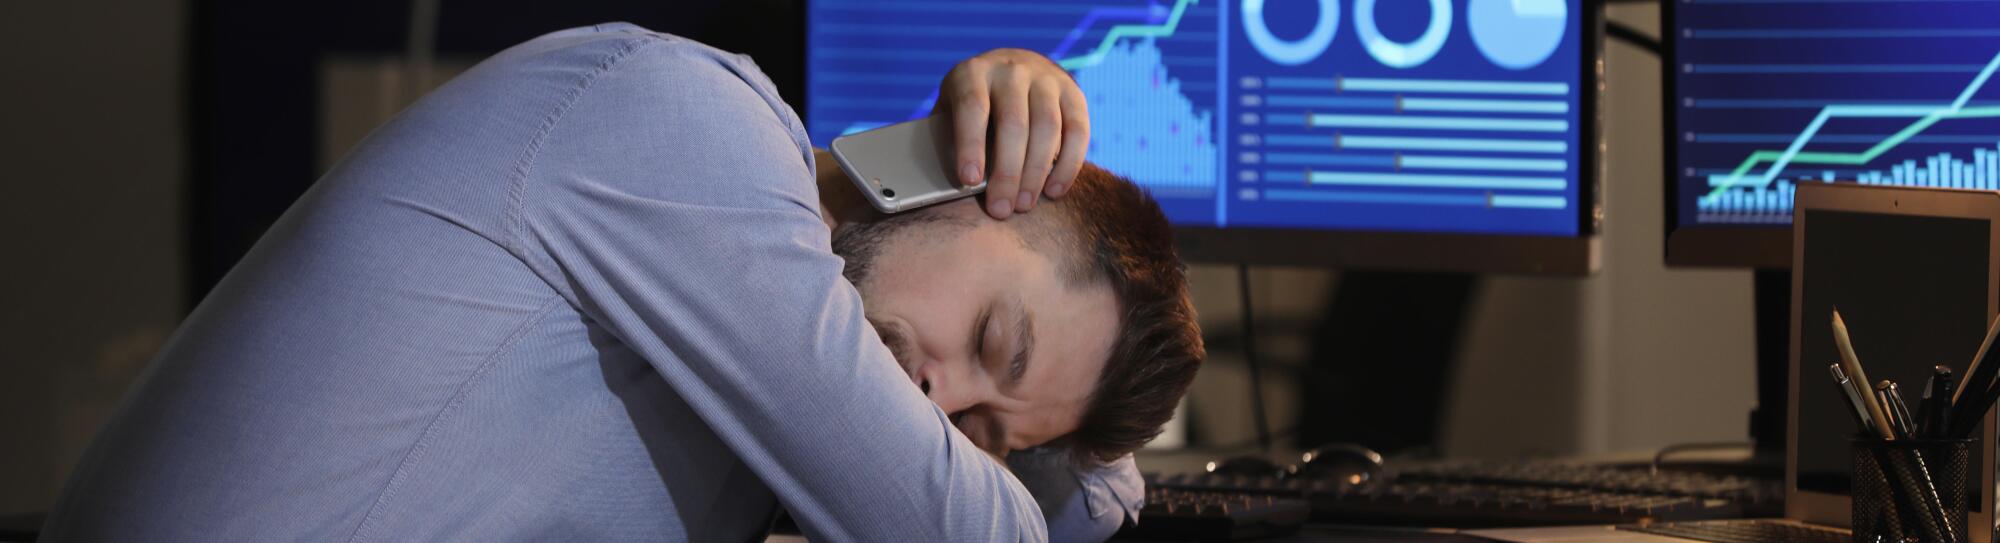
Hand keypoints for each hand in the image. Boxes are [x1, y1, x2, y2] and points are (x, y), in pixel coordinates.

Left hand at [935, 48, 1089, 219]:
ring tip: (1024, 205)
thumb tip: (943, 186)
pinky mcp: (1073, 93)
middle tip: (1001, 209)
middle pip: (1013, 122)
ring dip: (1036, 172)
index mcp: (973, 73)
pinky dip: (1068, 165)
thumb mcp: (952, 112)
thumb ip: (949, 139)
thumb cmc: (974, 107)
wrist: (1013, 69)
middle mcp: (1012, 70)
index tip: (969, 182)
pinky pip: (1078, 131)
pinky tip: (1054, 191)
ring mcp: (1046, 78)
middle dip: (1008, 172)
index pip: (973, 107)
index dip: (971, 145)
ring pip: (1047, 126)